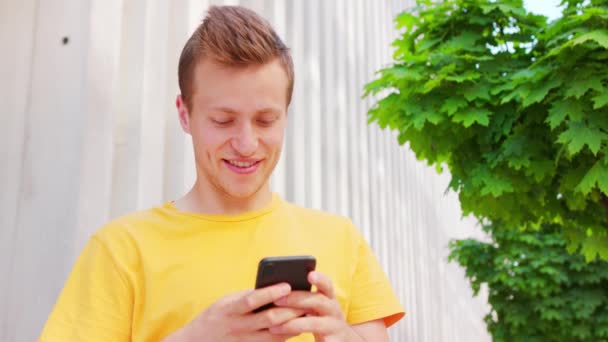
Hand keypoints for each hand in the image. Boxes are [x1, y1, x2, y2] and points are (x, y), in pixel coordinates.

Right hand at [163, 283, 304, 341]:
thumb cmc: (215, 317)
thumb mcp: (225, 302)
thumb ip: (246, 297)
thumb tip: (273, 288)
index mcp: (229, 309)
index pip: (252, 300)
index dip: (270, 293)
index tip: (287, 285)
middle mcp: (237, 327)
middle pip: (268, 320)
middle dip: (289, 310)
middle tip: (306, 301)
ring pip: (274, 336)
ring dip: (292, 325)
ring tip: (306, 313)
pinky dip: (286, 337)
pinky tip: (297, 328)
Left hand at [268, 272, 363, 341]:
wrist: (340, 341)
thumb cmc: (321, 320)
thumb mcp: (316, 308)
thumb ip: (304, 299)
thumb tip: (277, 292)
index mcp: (329, 298)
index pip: (327, 285)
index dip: (320, 279)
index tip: (310, 274)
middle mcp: (334, 310)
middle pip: (318, 301)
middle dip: (296, 299)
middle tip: (277, 300)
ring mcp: (334, 327)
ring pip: (314, 323)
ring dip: (292, 324)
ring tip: (273, 327)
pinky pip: (314, 339)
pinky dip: (297, 338)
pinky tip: (284, 339)